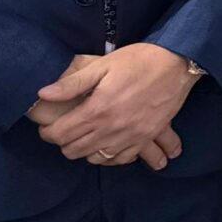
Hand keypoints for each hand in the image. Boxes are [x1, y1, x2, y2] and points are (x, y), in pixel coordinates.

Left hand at [31, 45, 200, 165]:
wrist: (177, 64)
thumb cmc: (138, 61)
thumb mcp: (103, 65)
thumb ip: (72, 83)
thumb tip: (43, 94)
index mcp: (97, 109)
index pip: (60, 134)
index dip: (47, 133)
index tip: (47, 127)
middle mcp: (111, 128)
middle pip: (73, 150)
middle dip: (63, 142)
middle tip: (65, 130)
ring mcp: (130, 136)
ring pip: (94, 158)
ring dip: (84, 150)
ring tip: (85, 136)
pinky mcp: (145, 138)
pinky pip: (120, 160)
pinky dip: (108, 156)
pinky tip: (106, 145)